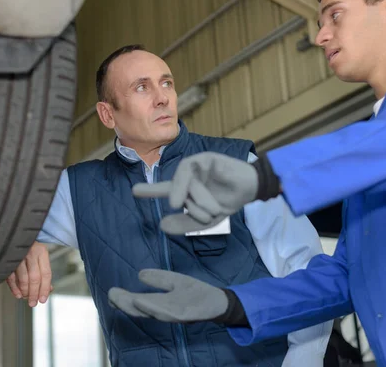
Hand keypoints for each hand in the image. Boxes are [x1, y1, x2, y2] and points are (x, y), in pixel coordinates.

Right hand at [6, 241, 52, 306]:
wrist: (14, 234)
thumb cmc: (30, 248)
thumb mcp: (40, 256)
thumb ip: (44, 272)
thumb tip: (49, 290)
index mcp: (42, 251)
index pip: (46, 274)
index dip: (45, 288)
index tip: (43, 299)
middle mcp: (31, 252)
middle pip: (35, 278)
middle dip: (34, 293)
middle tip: (33, 303)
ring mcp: (18, 255)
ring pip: (23, 278)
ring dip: (25, 291)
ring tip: (26, 298)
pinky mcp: (7, 259)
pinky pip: (11, 277)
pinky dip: (14, 288)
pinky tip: (18, 294)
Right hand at [108, 269, 227, 322]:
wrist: (220, 302)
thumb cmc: (196, 294)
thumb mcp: (175, 282)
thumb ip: (159, 279)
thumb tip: (140, 274)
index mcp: (161, 304)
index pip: (139, 303)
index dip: (124, 300)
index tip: (110, 294)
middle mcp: (166, 311)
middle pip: (143, 309)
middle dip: (126, 304)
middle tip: (110, 296)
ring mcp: (177, 314)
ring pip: (154, 312)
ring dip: (138, 307)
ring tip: (126, 299)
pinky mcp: (188, 314)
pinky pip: (170, 313)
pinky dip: (156, 308)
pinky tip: (144, 301)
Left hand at [132, 152, 258, 233]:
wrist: (250, 190)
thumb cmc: (228, 201)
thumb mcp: (206, 219)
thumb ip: (185, 224)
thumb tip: (162, 226)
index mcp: (187, 189)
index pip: (165, 189)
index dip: (149, 190)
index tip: (134, 191)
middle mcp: (188, 177)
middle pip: (172, 190)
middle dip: (160, 192)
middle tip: (160, 199)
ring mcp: (195, 166)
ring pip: (183, 185)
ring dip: (197, 202)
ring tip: (212, 211)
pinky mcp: (204, 158)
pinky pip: (188, 170)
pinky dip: (189, 185)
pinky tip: (193, 194)